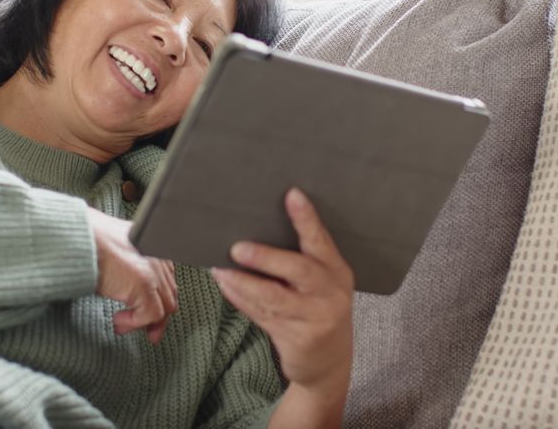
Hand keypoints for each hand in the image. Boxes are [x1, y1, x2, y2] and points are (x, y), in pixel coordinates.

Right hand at [87, 207, 177, 343]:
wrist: (77, 238)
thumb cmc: (88, 241)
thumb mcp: (116, 252)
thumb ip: (129, 266)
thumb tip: (127, 288)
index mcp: (153, 248)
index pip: (167, 282)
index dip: (161, 303)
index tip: (154, 319)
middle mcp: (159, 258)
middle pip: (168, 298)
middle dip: (158, 319)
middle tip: (148, 333)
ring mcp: (154, 271)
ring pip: (162, 309)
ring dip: (141, 323)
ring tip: (122, 325)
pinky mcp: (144, 284)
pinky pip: (150, 315)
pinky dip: (134, 323)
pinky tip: (118, 321)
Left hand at [211, 189, 353, 393]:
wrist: (329, 361)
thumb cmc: (319, 309)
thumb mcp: (322, 284)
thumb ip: (303, 261)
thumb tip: (257, 229)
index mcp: (337, 271)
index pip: (320, 240)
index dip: (306, 218)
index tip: (292, 194)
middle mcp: (330, 293)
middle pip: (297, 269)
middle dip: (266, 258)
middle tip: (238, 248)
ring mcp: (315, 318)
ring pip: (273, 297)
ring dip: (242, 282)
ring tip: (220, 270)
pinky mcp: (297, 339)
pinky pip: (262, 315)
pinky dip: (241, 300)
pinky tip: (226, 287)